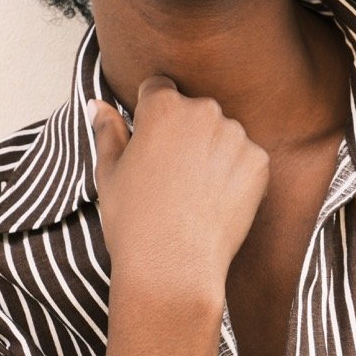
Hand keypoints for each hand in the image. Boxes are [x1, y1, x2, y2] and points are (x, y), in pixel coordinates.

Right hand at [89, 76, 269, 299]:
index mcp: (163, 107)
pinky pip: (245, 158)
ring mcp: (235, 136)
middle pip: (194, 111)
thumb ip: (108, 132)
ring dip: (211, 151)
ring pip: (221, 134)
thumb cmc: (134, 223)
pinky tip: (215, 201)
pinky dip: (234, 174)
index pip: (159, 88)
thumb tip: (97, 106)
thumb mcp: (109, 173)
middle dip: (184, 133)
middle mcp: (203, 112)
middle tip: (170, 176)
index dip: (152, 114)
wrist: (173, 268)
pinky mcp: (258, 162)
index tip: (151, 143)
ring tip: (193, 192)